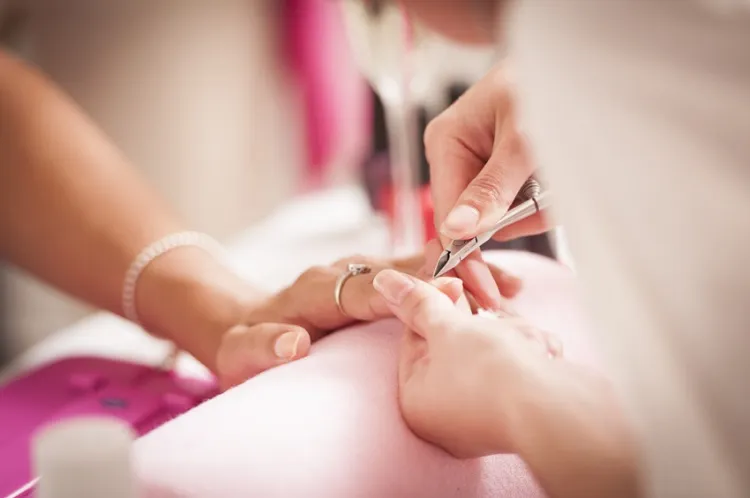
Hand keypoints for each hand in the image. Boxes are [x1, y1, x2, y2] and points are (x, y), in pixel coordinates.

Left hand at [216, 252, 518, 389]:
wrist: (247, 320)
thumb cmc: (246, 342)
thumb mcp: (241, 352)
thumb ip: (263, 347)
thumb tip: (294, 343)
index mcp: (317, 288)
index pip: (366, 289)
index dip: (406, 291)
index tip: (446, 296)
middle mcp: (346, 271)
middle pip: (405, 267)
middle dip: (452, 276)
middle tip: (499, 288)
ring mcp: (365, 271)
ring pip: (421, 265)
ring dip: (464, 274)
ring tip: (511, 285)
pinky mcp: (379, 277)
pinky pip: (423, 273)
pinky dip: (457, 278)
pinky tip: (493, 286)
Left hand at [373, 269, 638, 496]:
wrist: (561, 411)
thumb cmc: (492, 372)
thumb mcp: (447, 328)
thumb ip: (418, 302)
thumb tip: (384, 282)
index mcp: (417, 400)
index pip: (414, 335)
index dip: (432, 299)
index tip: (447, 271)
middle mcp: (447, 411)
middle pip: (453, 339)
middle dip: (475, 317)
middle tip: (488, 291)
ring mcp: (485, 410)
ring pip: (490, 345)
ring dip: (506, 330)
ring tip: (520, 338)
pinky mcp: (521, 402)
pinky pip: (515, 359)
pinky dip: (526, 346)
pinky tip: (538, 349)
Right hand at [424, 65, 553, 307]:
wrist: (585, 67)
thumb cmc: (548, 85)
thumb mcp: (523, 140)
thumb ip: (492, 188)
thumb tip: (456, 229)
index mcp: (446, 142)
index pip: (445, 213)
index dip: (465, 253)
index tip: (487, 288)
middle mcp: (456, 155)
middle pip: (473, 219)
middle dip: (512, 226)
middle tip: (538, 234)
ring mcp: (480, 164)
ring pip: (501, 215)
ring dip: (536, 212)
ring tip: (560, 185)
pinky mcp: (504, 171)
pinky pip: (519, 204)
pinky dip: (544, 203)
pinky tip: (558, 184)